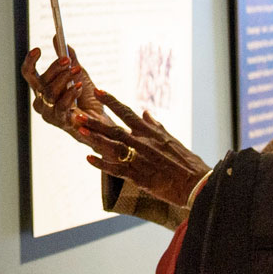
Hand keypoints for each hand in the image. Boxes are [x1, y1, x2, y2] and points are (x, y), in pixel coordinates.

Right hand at [19, 45, 108, 138]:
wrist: (99, 119)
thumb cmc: (86, 97)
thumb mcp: (78, 73)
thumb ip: (69, 57)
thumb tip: (58, 37)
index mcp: (41, 88)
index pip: (29, 73)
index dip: (30, 61)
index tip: (38, 50)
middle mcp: (41, 100)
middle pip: (40, 81)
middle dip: (54, 68)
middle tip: (67, 60)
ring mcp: (48, 113)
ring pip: (49, 93)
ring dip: (64, 80)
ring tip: (76, 72)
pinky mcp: (59, 122)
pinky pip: (61, 106)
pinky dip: (70, 94)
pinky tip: (78, 88)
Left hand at [78, 90, 210, 207]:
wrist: (195, 183)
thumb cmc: (186, 162)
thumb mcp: (171, 139)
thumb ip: (156, 126)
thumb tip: (145, 113)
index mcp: (150, 133)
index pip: (127, 113)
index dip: (112, 101)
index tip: (98, 90)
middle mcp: (142, 143)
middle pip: (114, 128)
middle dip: (94, 121)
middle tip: (77, 112)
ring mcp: (139, 159)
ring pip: (112, 146)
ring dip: (94, 138)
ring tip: (78, 129)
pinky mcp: (138, 176)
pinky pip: (116, 169)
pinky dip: (102, 164)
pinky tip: (88, 158)